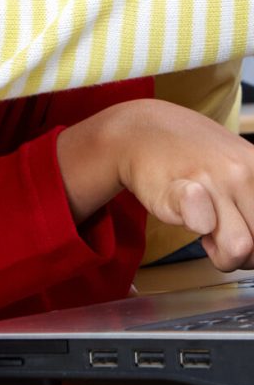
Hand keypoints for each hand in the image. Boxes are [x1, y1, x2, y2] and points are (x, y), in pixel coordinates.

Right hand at [58, 99, 253, 270]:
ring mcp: (212, 179)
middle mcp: (242, 171)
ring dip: (220, 251)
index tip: (242, 227)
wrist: (141, 131)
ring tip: (206, 227)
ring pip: (238, 248)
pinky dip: (196, 226)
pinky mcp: (180, 192)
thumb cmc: (190, 156)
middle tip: (222, 233)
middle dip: (243, 253)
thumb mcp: (238, 164)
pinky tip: (186, 216)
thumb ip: (252, 199)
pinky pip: (201, 221)